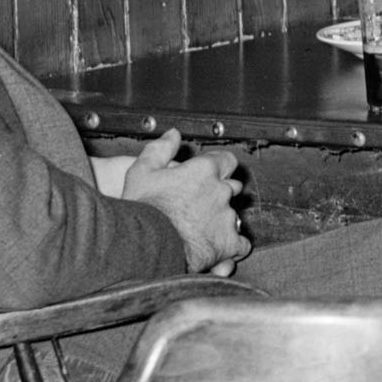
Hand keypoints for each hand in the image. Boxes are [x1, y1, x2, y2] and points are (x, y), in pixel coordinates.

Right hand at [112, 128, 248, 271]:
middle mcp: (221, 191)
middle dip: (220, 193)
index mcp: (204, 170)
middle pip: (232, 187)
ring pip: (232, 215)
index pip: (226, 161)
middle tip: (199, 204)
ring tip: (199, 229)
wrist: (145, 247)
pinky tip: (215, 247)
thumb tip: (173, 134)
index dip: (218, 167)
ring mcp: (227, 217)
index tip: (209, 174)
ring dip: (221, 220)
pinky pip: (239, 243)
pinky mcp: (228, 243)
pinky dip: (230, 245)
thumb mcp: (142, 172)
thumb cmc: (142, 210)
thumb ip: (160, 150)